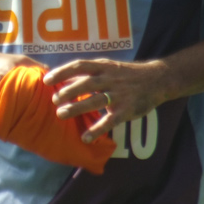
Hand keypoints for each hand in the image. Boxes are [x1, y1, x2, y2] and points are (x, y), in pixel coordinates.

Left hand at [44, 58, 167, 142]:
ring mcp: (119, 94)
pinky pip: (110, 121)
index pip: (79, 65)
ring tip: (60, 114)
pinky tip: (85, 138)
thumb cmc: (125, 73)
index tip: (46, 80)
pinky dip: (97, 129)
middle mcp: (110, 78)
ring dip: (77, 108)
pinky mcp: (127, 110)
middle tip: (54, 100)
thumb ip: (88, 71)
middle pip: (86, 83)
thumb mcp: (108, 66)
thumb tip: (62, 77)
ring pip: (95, 101)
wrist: (157, 79)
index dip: (62, 72)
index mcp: (103, 66)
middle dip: (68, 91)